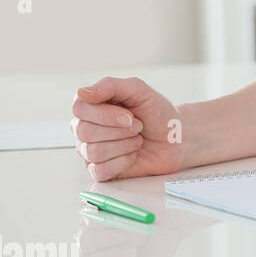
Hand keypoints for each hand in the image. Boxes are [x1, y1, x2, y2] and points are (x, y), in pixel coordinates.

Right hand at [71, 77, 185, 180]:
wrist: (175, 138)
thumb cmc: (157, 113)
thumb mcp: (139, 90)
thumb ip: (111, 86)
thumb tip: (81, 92)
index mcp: (92, 106)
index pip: (79, 108)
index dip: (104, 114)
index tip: (129, 116)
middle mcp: (86, 127)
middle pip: (84, 131)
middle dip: (120, 130)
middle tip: (138, 127)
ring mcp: (91, 150)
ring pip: (93, 152)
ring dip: (125, 145)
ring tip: (137, 139)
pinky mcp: (100, 170)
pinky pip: (100, 170)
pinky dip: (123, 162)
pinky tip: (133, 155)